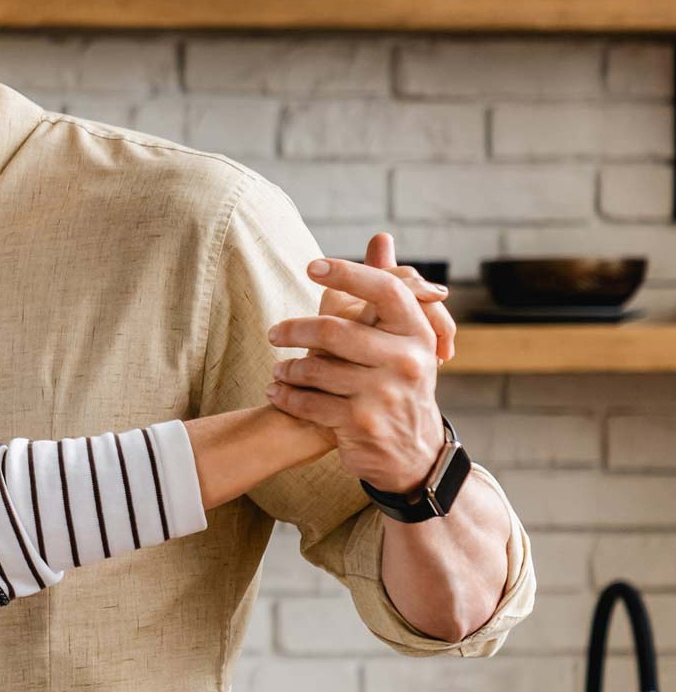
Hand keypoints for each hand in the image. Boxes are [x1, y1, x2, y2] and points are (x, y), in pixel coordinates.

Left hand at [266, 238, 446, 494]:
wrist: (413, 454)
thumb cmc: (399, 383)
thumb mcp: (403, 340)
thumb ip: (389, 288)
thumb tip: (380, 238)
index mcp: (418, 333)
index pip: (385, 289)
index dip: (348, 273)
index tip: (312, 266)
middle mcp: (407, 361)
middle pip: (335, 330)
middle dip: (294, 330)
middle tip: (273, 332)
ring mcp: (385, 393)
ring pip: (316, 368)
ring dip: (287, 369)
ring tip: (278, 370)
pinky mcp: (361, 422)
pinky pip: (308, 402)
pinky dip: (286, 397)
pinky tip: (277, 393)